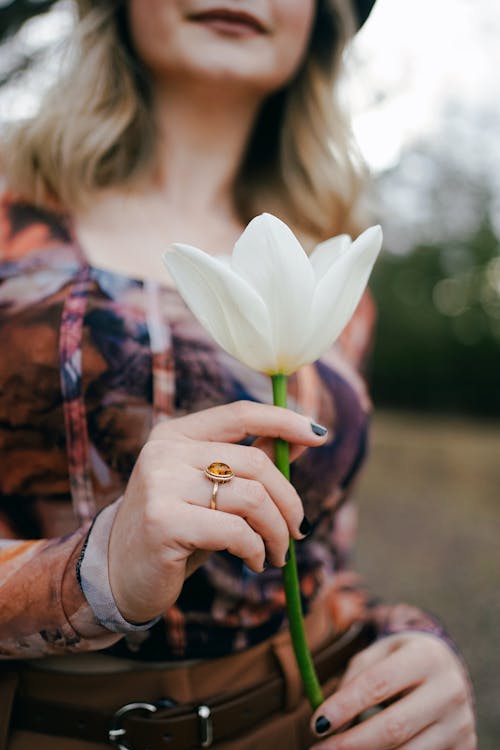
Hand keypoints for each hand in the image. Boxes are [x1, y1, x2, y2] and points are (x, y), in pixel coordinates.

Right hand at [108, 399, 327, 622]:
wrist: (120, 574)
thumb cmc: (177, 528)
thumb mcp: (212, 491)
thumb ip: (249, 464)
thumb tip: (302, 439)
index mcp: (176, 434)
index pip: (239, 413)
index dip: (284, 420)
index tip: (319, 435)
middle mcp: (165, 452)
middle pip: (255, 462)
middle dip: (289, 500)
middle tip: (299, 530)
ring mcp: (161, 484)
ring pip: (252, 498)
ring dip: (277, 531)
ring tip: (277, 553)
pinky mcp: (163, 522)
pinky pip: (235, 531)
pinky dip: (256, 550)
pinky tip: (254, 563)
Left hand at [310, 632, 475, 749]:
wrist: (447, 669)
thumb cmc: (401, 660)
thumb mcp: (379, 653)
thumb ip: (355, 678)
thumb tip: (328, 718)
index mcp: (426, 657)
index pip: (379, 684)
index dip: (345, 706)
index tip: (317, 723)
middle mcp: (449, 690)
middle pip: (394, 727)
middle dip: (352, 744)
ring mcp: (460, 723)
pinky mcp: (464, 747)